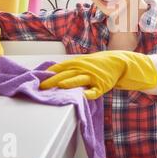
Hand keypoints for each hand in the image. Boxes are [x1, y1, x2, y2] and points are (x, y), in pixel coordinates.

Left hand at [39, 50, 156, 99]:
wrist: (119, 61)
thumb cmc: (98, 63)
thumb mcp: (83, 62)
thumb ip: (69, 68)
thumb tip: (50, 73)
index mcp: (77, 63)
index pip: (59, 67)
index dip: (48, 73)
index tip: (38, 79)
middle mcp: (83, 68)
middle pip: (66, 74)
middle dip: (53, 81)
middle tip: (42, 87)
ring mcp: (93, 77)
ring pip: (79, 80)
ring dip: (70, 83)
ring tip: (60, 86)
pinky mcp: (102, 85)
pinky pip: (94, 91)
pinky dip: (89, 94)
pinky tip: (84, 96)